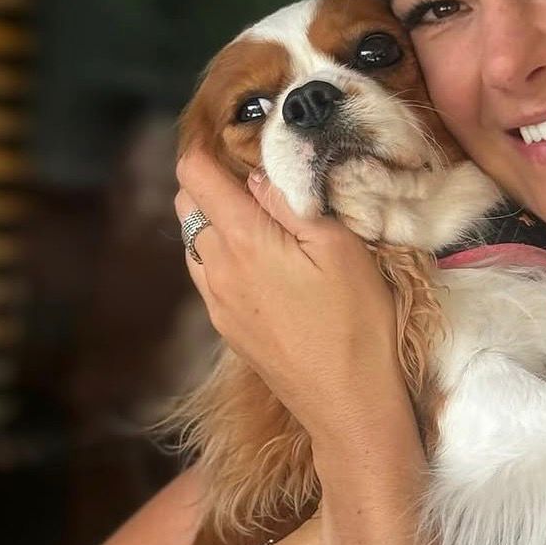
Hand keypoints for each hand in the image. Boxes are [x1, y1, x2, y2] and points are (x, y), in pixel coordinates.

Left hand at [174, 147, 409, 445]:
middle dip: (211, 182)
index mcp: (243, 240)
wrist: (348, 403)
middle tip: (257, 179)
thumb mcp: (342, 248)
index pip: (194, 175)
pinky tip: (263, 264)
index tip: (238, 141)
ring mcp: (217, 302)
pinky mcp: (226, 327)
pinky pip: (207, 275)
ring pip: (193, 241)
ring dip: (215, 221)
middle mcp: (217, 269)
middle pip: (187, 205)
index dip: (209, 149)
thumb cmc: (358, 322)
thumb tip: (260, 175)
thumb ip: (294, 204)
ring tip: (262, 222)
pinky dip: (222, 255)